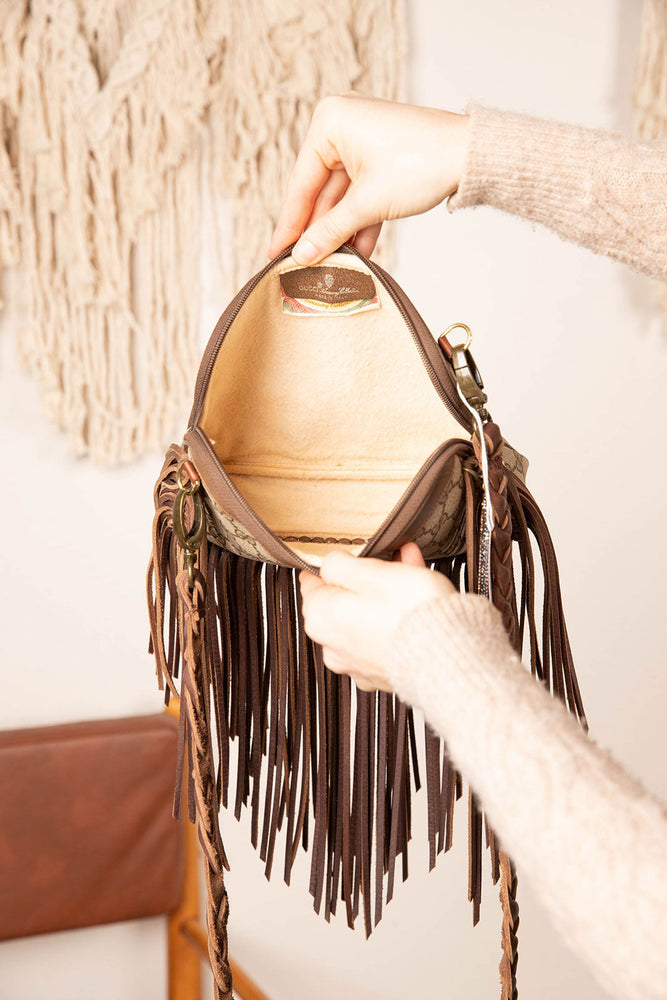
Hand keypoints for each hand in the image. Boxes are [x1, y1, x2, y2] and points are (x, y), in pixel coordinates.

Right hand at [269, 93, 469, 264]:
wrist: (471, 155)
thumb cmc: (422, 163)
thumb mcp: (368, 203)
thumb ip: (330, 231)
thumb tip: (301, 255)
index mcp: (329, 123)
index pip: (300, 185)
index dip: (289, 225)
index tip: (275, 254)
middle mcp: (341, 126)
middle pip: (320, 192)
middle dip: (317, 231)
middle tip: (302, 266)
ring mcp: (361, 142)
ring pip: (342, 198)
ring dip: (340, 232)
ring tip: (329, 266)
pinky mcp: (380, 158)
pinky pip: (361, 195)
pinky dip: (360, 222)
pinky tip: (356, 253)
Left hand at [299, 543, 454, 691]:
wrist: (448, 656)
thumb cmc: (409, 613)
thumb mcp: (370, 571)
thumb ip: (340, 564)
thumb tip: (331, 564)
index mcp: (320, 618)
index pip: (312, 585)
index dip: (334, 565)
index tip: (353, 556)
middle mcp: (332, 646)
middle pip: (343, 602)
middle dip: (366, 578)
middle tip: (390, 560)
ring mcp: (358, 664)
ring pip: (367, 618)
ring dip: (386, 594)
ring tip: (412, 569)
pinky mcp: (383, 673)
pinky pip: (384, 637)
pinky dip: (396, 618)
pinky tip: (417, 599)